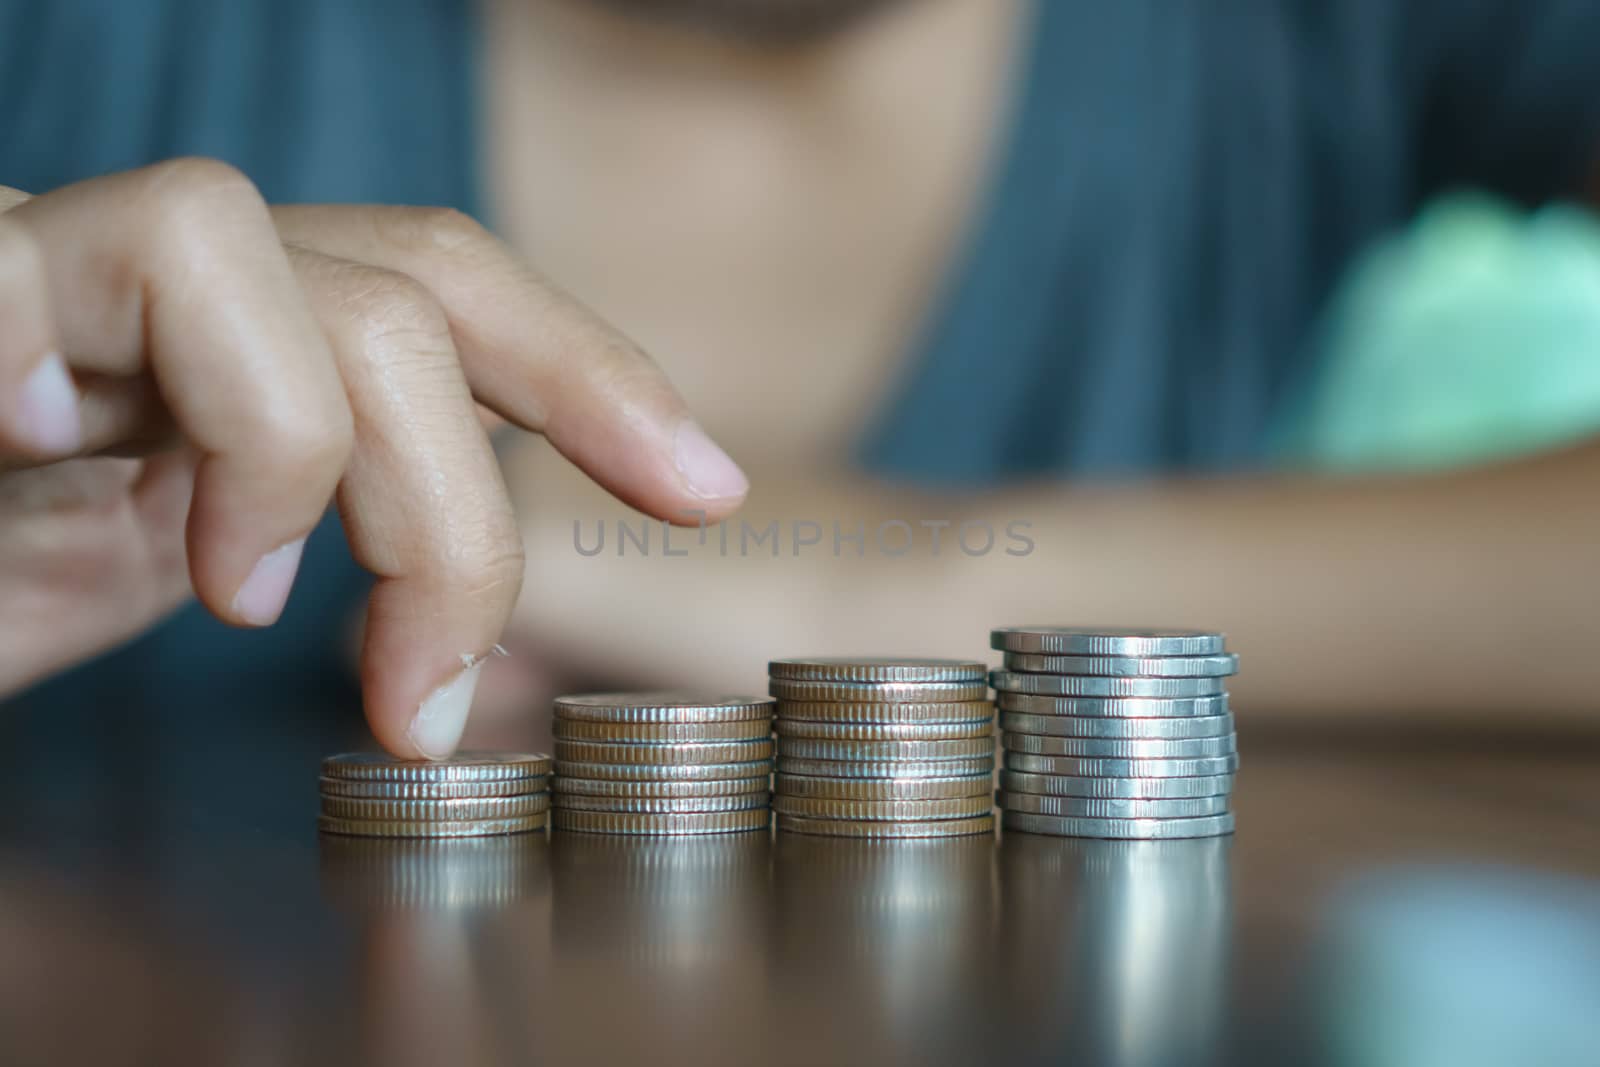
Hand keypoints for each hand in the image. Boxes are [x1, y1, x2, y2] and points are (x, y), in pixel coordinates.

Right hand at [0, 159, 748, 756]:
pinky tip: (104, 509)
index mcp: (229, 330)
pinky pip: (119, 270)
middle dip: (466, 496)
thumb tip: (470, 609)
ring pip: (276, 258)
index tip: (705, 482)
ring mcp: (43, 259)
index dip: (589, 367)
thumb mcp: (166, 555)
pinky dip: (184, 417)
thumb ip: (305, 518)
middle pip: (406, 281)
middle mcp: (148, 272)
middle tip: (430, 683)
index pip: (441, 286)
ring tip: (230, 594)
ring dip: (310, 461)